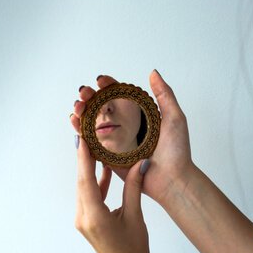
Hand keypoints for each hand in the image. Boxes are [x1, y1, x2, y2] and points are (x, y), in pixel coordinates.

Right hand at [71, 70, 193, 205]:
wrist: (172, 180)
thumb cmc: (177, 151)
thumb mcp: (174, 117)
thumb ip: (165, 95)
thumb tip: (153, 73)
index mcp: (138, 116)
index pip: (119, 96)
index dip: (108, 86)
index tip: (101, 80)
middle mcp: (125, 127)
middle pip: (102, 108)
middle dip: (89, 97)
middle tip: (84, 93)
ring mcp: (116, 142)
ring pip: (93, 123)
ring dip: (82, 112)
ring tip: (77, 107)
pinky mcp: (109, 158)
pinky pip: (91, 144)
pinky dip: (80, 133)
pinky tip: (75, 123)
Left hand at [74, 135, 150, 252]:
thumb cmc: (133, 249)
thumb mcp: (135, 216)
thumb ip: (134, 188)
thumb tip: (140, 163)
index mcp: (94, 217)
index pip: (85, 181)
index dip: (83, 159)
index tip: (81, 139)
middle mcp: (84, 217)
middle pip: (81, 182)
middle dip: (84, 159)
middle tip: (85, 136)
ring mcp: (83, 219)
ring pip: (84, 188)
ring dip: (89, 169)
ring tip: (95, 148)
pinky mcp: (87, 220)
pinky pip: (89, 196)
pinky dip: (96, 183)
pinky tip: (104, 170)